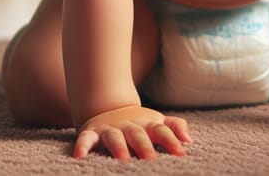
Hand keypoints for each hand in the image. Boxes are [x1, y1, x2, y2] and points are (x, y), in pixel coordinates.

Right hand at [74, 105, 192, 158]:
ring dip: (118, 147)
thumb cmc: (139, 124)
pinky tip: (79, 156)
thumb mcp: (157, 123)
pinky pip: (85, 138)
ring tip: (122, 160)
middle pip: (138, 134)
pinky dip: (82, 145)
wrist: (109, 109)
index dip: (172, 141)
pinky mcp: (92, 132)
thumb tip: (189, 140)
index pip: (162, 131)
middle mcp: (129, 125)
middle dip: (144, 146)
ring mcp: (110, 128)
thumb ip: (174, 127)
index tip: (182, 154)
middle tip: (151, 160)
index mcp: (147, 124)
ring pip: (114, 137)